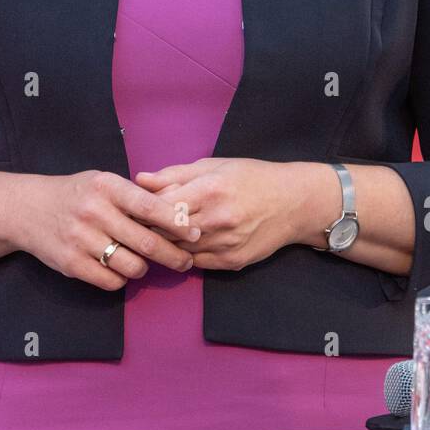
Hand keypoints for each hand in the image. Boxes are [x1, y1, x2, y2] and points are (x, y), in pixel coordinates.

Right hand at [6, 169, 200, 290]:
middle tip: (186, 261)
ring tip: (143, 263)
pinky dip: (121, 279)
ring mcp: (81, 239)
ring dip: (144, 268)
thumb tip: (179, 213)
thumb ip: (135, 195)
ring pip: (132, 266)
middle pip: (147, 242)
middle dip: (173, 255)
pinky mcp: (71, 263)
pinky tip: (118, 269)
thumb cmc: (76, 194)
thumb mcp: (103, 182)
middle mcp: (94, 211)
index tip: (195, 233)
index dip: (177, 222)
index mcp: (107, 186)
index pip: (150, 206)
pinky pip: (111, 281)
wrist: (27, 209)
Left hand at [134, 158, 326, 270]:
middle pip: (166, 232)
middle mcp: (217, 219)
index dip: (144, 208)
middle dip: (151, 228)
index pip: (160, 207)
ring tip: (161, 233)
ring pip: (178, 250)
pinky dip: (186, 254)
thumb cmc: (251, 177)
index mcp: (209, 190)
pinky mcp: (231, 262)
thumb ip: (173, 175)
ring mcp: (225, 243)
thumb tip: (139, 179)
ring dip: (167, 243)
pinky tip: (185, 243)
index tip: (135, 207)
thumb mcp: (213, 166)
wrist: (293, 203)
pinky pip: (195, 263)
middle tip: (140, 224)